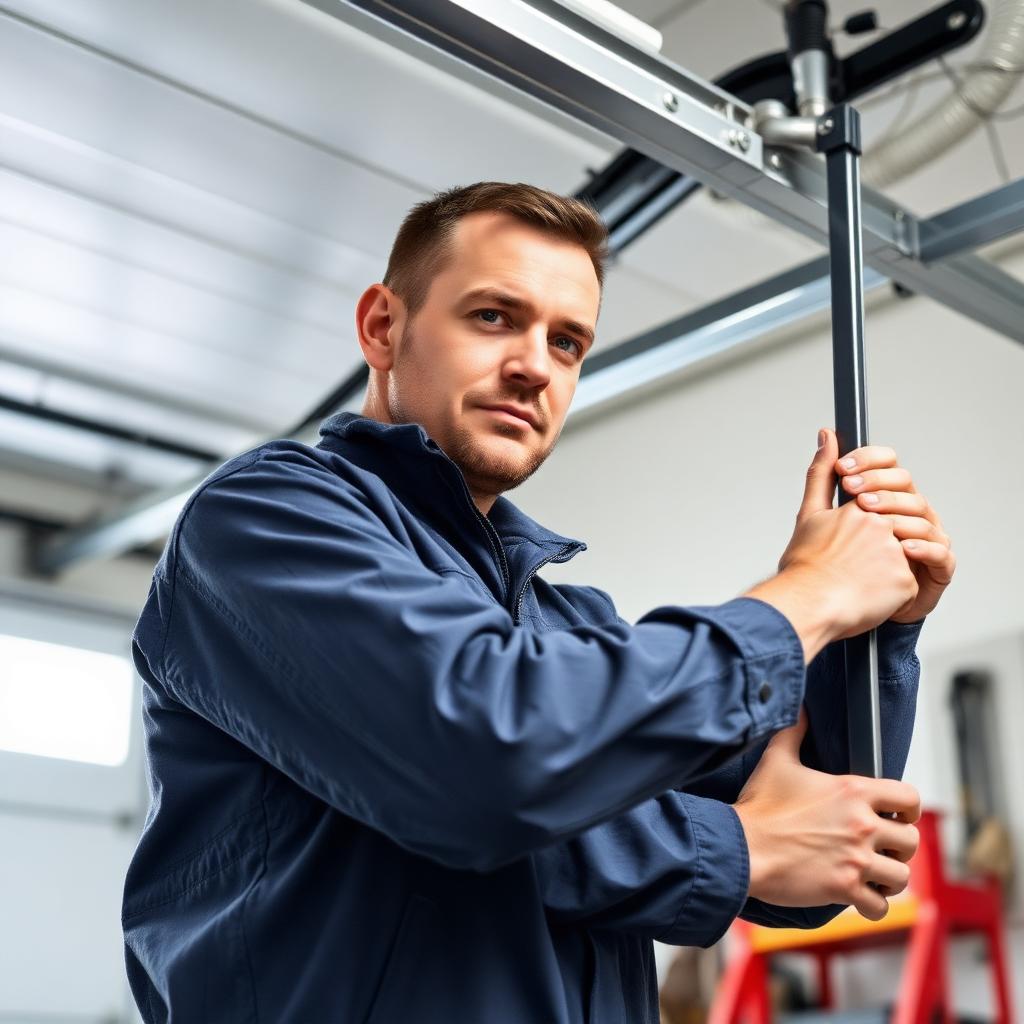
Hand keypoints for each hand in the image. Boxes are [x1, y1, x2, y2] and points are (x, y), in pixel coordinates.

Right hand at [733, 709, 920, 920]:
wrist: (741, 846)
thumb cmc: (759, 805)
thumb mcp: (777, 760)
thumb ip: (793, 731)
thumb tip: (799, 708)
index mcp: (853, 791)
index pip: (908, 797)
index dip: (908, 808)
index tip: (896, 815)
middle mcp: (862, 825)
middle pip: (911, 841)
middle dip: (899, 847)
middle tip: (881, 849)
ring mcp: (856, 859)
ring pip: (901, 876)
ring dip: (889, 879)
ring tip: (873, 876)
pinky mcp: (844, 888)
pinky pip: (879, 907)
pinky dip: (873, 906)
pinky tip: (859, 898)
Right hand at [768, 431, 919, 647]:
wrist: (805, 605)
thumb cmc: (803, 567)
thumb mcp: (809, 514)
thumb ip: (822, 474)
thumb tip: (827, 437)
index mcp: (862, 509)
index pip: (874, 511)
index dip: (862, 531)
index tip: (848, 547)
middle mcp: (884, 527)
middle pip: (888, 537)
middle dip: (872, 553)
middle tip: (848, 570)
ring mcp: (897, 555)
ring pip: (898, 561)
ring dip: (882, 572)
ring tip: (856, 583)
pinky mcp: (906, 584)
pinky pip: (905, 587)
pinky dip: (889, 594)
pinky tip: (866, 597)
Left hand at [830, 430, 955, 623]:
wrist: (838, 606)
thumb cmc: (834, 563)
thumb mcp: (820, 515)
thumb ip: (823, 476)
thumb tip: (826, 435)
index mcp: (885, 496)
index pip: (887, 466)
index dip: (868, 461)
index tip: (843, 466)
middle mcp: (908, 513)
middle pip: (906, 485)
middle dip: (878, 484)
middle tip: (852, 492)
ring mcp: (926, 538)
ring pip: (923, 514)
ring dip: (897, 512)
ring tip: (871, 515)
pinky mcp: (937, 568)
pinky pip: (941, 553)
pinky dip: (923, 547)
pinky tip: (902, 546)